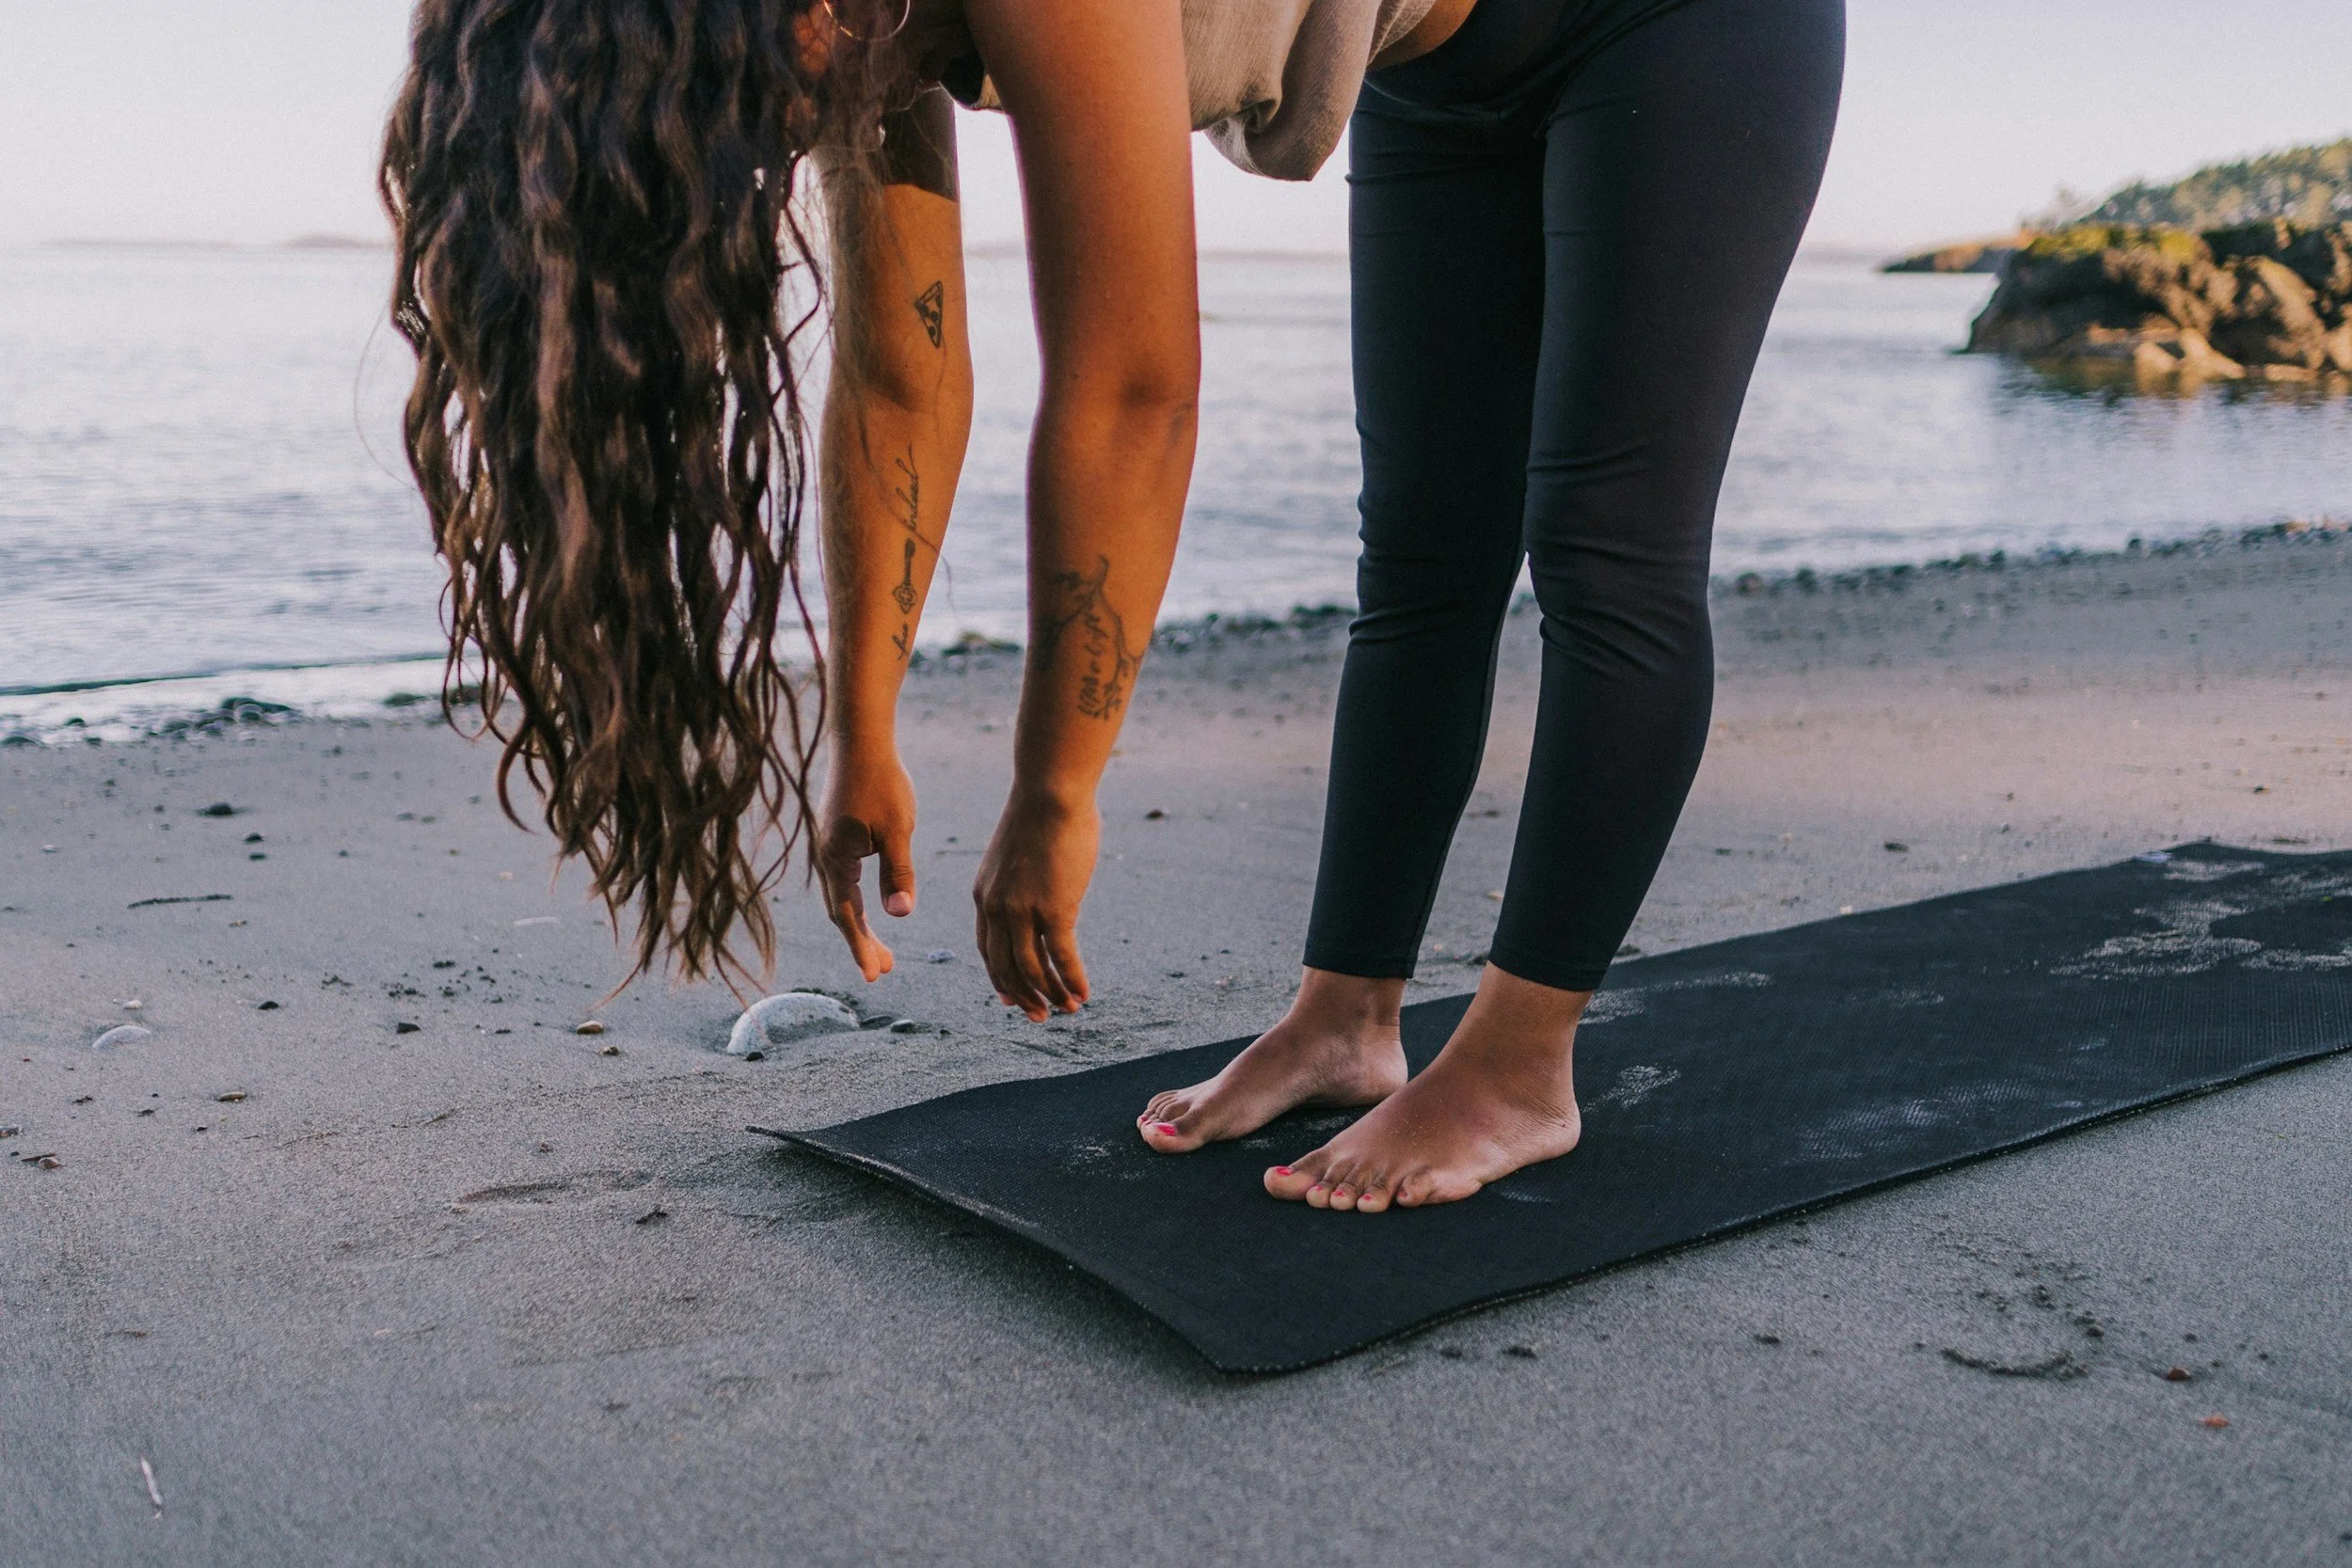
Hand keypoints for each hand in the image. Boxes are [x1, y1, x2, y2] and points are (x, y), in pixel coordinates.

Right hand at [816, 746, 918, 982]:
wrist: (860, 739)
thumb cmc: (882, 782)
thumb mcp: (898, 829)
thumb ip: (898, 872)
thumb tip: (901, 914)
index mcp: (837, 860)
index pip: (848, 916)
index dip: (862, 947)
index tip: (875, 976)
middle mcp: (826, 857)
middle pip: (843, 912)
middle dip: (862, 943)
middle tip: (885, 971)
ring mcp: (829, 845)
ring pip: (843, 896)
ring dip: (861, 924)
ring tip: (884, 950)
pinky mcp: (836, 834)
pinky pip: (844, 879)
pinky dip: (857, 901)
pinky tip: (872, 904)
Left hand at [972, 787, 1096, 1020]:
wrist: (1051, 792)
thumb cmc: (1042, 813)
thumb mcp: (1018, 855)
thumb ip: (1022, 881)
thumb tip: (1043, 892)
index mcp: (984, 895)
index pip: (988, 948)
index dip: (1000, 977)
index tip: (1009, 998)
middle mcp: (998, 908)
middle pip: (1005, 967)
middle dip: (1023, 996)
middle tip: (1041, 1016)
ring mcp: (1024, 910)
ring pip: (1032, 969)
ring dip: (1051, 994)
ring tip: (1067, 1009)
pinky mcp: (1055, 909)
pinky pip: (1062, 958)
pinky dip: (1072, 981)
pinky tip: (1084, 994)